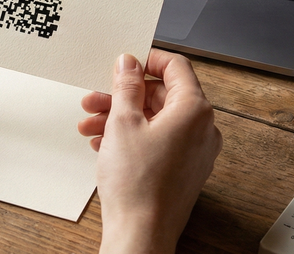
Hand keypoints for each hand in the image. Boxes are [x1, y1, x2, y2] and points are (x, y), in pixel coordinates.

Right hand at [78, 50, 222, 253]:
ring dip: (122, 117)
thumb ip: (126, 87)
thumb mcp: (123, 122)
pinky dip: (132, 137)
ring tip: (91, 124)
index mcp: (194, 110)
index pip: (176, 67)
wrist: (141, 233)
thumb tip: (128, 64)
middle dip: (124, 95)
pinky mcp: (184, 169)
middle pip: (162, 95)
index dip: (148, 59)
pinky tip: (103, 144)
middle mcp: (202, 129)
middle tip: (96, 97)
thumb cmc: (138, 185)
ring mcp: (195, 152)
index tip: (126, 62)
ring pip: (156, 119)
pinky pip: (158, 141)